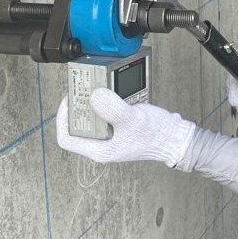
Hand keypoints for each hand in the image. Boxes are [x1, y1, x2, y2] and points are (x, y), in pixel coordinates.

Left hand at [56, 89, 195, 167]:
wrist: (175, 137)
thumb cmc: (156, 136)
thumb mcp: (131, 120)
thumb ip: (111, 108)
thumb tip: (94, 96)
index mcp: (99, 150)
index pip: (66, 138)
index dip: (62, 118)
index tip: (69, 100)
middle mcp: (101, 144)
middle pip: (76, 124)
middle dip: (78, 105)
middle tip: (83, 89)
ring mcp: (109, 135)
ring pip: (89, 116)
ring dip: (91, 101)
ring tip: (96, 88)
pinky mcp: (116, 126)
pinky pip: (103, 111)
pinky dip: (104, 100)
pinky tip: (111, 91)